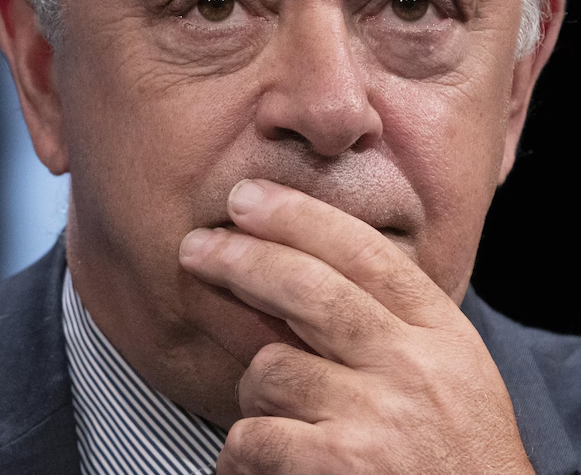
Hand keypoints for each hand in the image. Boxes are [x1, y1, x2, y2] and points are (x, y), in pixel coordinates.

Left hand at [178, 179, 531, 474]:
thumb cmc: (449, 463)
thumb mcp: (446, 380)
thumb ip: (386, 328)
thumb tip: (288, 269)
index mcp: (443, 337)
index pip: (365, 254)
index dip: (299, 217)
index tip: (248, 197)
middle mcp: (413, 367)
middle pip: (308, 287)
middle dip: (240, 259)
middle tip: (196, 248)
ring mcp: (378, 414)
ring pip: (269, 370)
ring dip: (255, 396)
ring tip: (276, 424)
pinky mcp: (340, 463)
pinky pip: (252, 435)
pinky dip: (240, 456)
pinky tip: (251, 468)